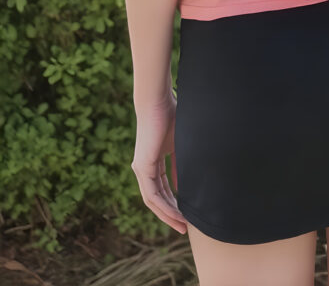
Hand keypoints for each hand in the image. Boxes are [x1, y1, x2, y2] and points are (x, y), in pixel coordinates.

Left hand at [131, 92, 187, 233]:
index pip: (163, 188)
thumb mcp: (180, 143)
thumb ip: (181, 162)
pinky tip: (177, 213)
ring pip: (153, 201)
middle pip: (157, 198)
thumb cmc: (171, 114)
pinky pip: (152, 194)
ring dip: (167, 214)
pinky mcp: (142, 167)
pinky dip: (164, 206)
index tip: (187, 213)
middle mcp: (144, 168)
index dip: (175, 202)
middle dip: (171, 214)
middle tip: (185, 227)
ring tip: (182, 226)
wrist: (158, 101)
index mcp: (153, 161)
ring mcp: (141, 168)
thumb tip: (187, 181)